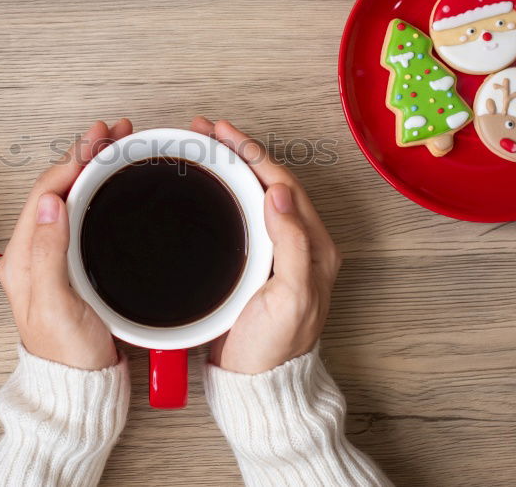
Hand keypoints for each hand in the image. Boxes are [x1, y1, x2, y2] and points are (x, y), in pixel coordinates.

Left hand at [0, 119, 132, 369]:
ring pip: (70, 199)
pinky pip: (82, 216)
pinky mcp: (74, 266)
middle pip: (57, 189)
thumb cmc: (68, 354)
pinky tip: (113, 183)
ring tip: (117, 146)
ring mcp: (53, 258)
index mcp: (23, 258)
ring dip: (91, 169)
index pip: (45, 194)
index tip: (98, 140)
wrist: (80, 387)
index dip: (71, 161)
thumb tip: (52, 204)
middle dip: (84, 155)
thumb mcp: (57, 305)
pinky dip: (98, 191)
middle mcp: (34, 253)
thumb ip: (50, 254)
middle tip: (113, 131)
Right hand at [191, 117, 340, 373]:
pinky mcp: (255, 262)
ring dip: (229, 167)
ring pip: (254, 194)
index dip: (251, 152)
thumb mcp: (290, 297)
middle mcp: (299, 243)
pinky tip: (206, 187)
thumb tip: (278, 193)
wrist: (256, 384)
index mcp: (314, 246)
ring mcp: (276, 252)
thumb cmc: (275, 348)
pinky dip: (223, 192)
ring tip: (202, 148)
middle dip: (237, 151)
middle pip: (267, 180)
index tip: (222, 132)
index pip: (282, 182)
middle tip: (204, 130)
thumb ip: (292, 244)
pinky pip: (241, 214)